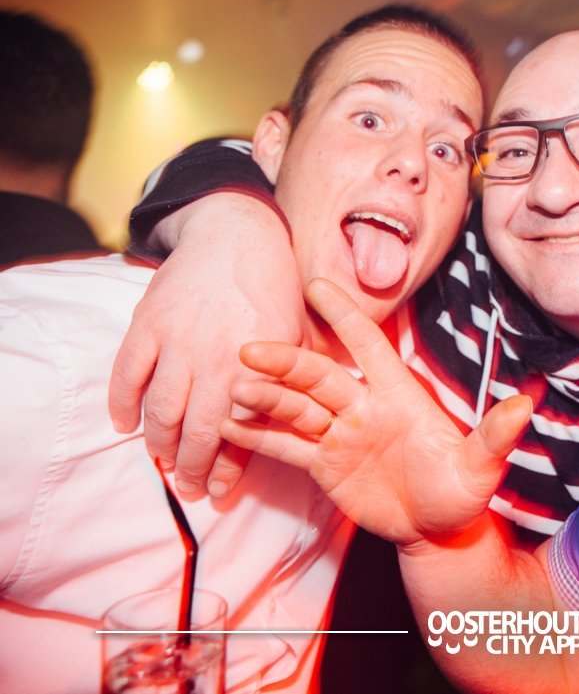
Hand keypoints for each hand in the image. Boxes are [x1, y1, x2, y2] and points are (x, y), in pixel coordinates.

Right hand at [108, 194, 302, 495]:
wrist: (238, 236)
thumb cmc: (277, 290)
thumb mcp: (301, 336)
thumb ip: (298, 382)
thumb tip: (305, 430)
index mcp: (258, 366)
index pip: (240, 433)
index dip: (227, 469)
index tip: (220, 492)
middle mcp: (215, 359)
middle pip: (195, 431)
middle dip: (191, 468)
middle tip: (189, 488)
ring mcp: (177, 341)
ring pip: (160, 410)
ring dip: (159, 444)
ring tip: (163, 462)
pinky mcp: (148, 324)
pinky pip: (126, 374)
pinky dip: (122, 404)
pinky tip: (126, 425)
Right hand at [221, 278, 531, 546]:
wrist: (438, 532)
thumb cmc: (462, 492)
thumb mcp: (481, 467)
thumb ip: (494, 436)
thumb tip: (525, 406)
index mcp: (399, 394)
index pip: (369, 344)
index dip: (345, 316)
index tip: (316, 286)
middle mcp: (364, 406)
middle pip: (320, 376)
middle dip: (287, 362)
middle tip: (251, 349)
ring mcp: (341, 434)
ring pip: (297, 408)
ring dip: (267, 398)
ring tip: (236, 390)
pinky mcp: (325, 465)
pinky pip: (288, 447)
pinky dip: (260, 437)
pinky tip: (231, 426)